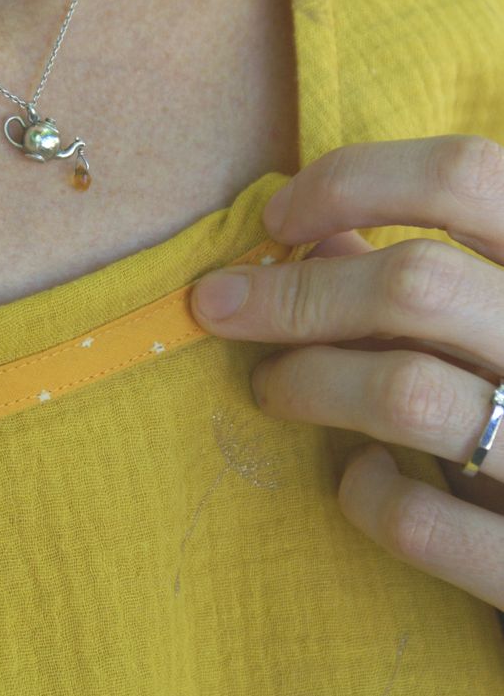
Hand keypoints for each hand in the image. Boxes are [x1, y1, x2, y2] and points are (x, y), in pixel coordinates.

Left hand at [190, 135, 503, 609]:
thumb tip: (318, 237)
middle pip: (417, 283)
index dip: (353, 182)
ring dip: (309, 382)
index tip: (276, 221)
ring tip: (272, 388)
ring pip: (408, 393)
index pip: (464, 175)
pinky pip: (418, 520)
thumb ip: (428, 284)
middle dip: (292, 294)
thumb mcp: (499, 327)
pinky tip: (358, 477)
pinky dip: (364, 493)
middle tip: (220, 306)